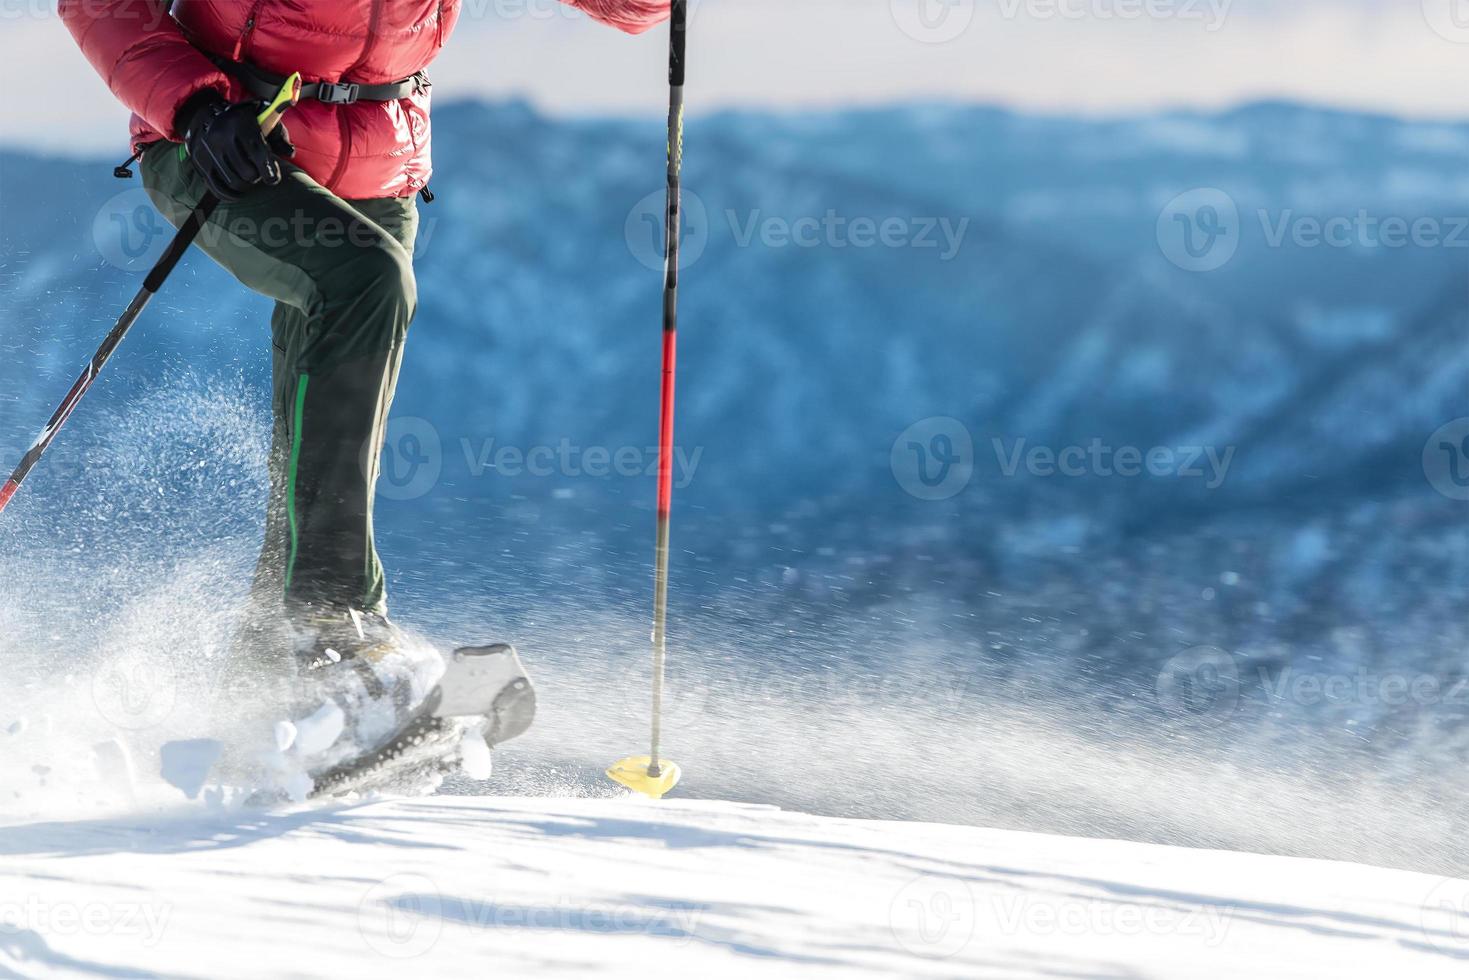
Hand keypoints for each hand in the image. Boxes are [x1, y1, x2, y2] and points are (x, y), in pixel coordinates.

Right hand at [180, 92, 294, 201]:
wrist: (207, 113)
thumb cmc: (244, 122)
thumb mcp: (263, 121)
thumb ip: (279, 136)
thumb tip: (290, 153)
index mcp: (240, 125)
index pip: (259, 155)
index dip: (270, 172)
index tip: (273, 179)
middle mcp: (221, 136)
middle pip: (247, 173)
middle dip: (257, 177)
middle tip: (258, 173)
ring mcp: (208, 150)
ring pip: (233, 182)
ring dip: (245, 185)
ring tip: (248, 178)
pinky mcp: (199, 162)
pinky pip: (216, 188)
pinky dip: (229, 195)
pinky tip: (238, 193)